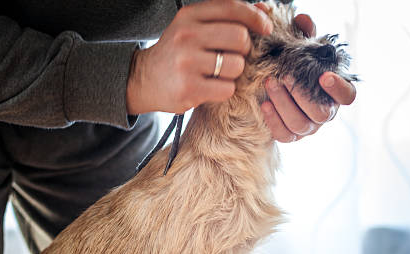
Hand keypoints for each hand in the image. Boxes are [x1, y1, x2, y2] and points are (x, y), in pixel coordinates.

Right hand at [126, 0, 272, 114]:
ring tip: (219, 73)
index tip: (266, 28)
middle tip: (232, 55)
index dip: (255, 17)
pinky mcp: (190, 88)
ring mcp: (187, 63)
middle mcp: (186, 35)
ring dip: (234, 72)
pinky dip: (225, 89)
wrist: (143, 80)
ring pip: (237, 65)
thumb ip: (226, 17)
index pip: (231, 8)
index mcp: (189, 16)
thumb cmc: (177, 53)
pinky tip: (211, 87)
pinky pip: (228, 88)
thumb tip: (264, 10)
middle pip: (240, 37)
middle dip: (244, 49)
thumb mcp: (194, 27)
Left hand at [259, 12, 356, 142]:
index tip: (325, 76)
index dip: (339, 88)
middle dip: (302, 95)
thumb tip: (303, 20)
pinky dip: (273, 121)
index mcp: (335, 92)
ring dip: (284, 104)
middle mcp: (325, 113)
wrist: (277, 82)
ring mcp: (309, 127)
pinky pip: (284, 136)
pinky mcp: (291, 136)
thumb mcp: (302, 47)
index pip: (348, 96)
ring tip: (270, 83)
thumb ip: (305, 33)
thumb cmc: (296, 64)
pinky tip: (264, 104)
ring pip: (300, 124)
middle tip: (285, 76)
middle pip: (321, 113)